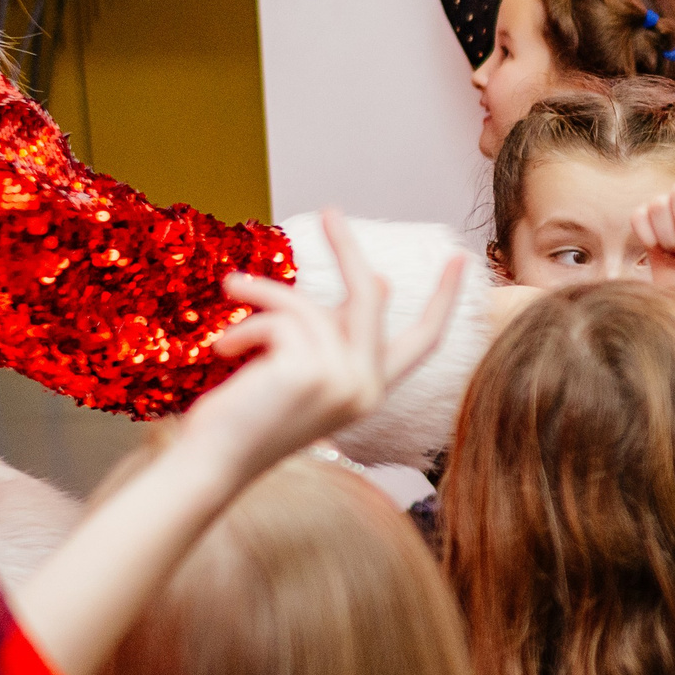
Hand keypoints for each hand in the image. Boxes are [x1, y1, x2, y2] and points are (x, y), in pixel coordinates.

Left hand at [184, 210, 462, 478]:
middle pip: (370, 300)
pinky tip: (225, 349)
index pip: (422, 341)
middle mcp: (367, 389)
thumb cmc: (250, 419)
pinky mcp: (311, 370)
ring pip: (311, 306)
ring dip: (263, 296)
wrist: (214, 463)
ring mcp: (343, 381)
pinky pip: (284, 316)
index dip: (444, 298)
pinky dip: (248, 322)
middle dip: (349, 250)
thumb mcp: (303, 371)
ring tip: (231, 298)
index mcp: (371, 392)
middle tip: (332, 211)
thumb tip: (380, 281)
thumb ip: (338, 334)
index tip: (459, 259)